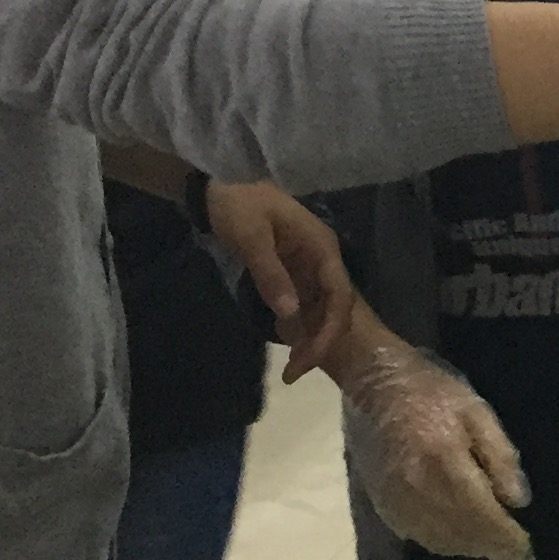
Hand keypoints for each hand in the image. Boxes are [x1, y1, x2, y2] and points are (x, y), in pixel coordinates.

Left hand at [204, 181, 354, 381]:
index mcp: (322, 247)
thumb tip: (291, 315)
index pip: (339, 294)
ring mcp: (310, 267)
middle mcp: (323, 259)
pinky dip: (300, 328)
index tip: (308, 358)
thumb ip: (270, 275)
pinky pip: (307, 306)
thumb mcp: (251, 237)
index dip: (330, 329)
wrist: (218, 185)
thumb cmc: (238, 204)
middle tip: (293, 373)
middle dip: (321, 342)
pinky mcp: (295, 273)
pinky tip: (286, 344)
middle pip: (335, 308)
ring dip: (311, 339)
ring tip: (290, 368)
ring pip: (323, 310)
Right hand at [336, 339, 536, 559]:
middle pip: (463, 535)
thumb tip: (519, 502)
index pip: (483, 517)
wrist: (374, 382)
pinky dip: (442, 543)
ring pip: (439, 541)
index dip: (508, 541)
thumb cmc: (432, 391)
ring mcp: (395, 500)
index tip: (529, 558)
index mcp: (445, 463)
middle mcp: (417, 490)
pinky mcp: (381, 503)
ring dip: (469, 549)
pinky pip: (417, 535)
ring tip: (493, 549)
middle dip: (492, 549)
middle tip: (517, 558)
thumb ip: (500, 457)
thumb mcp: (477, 411)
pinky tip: (459, 539)